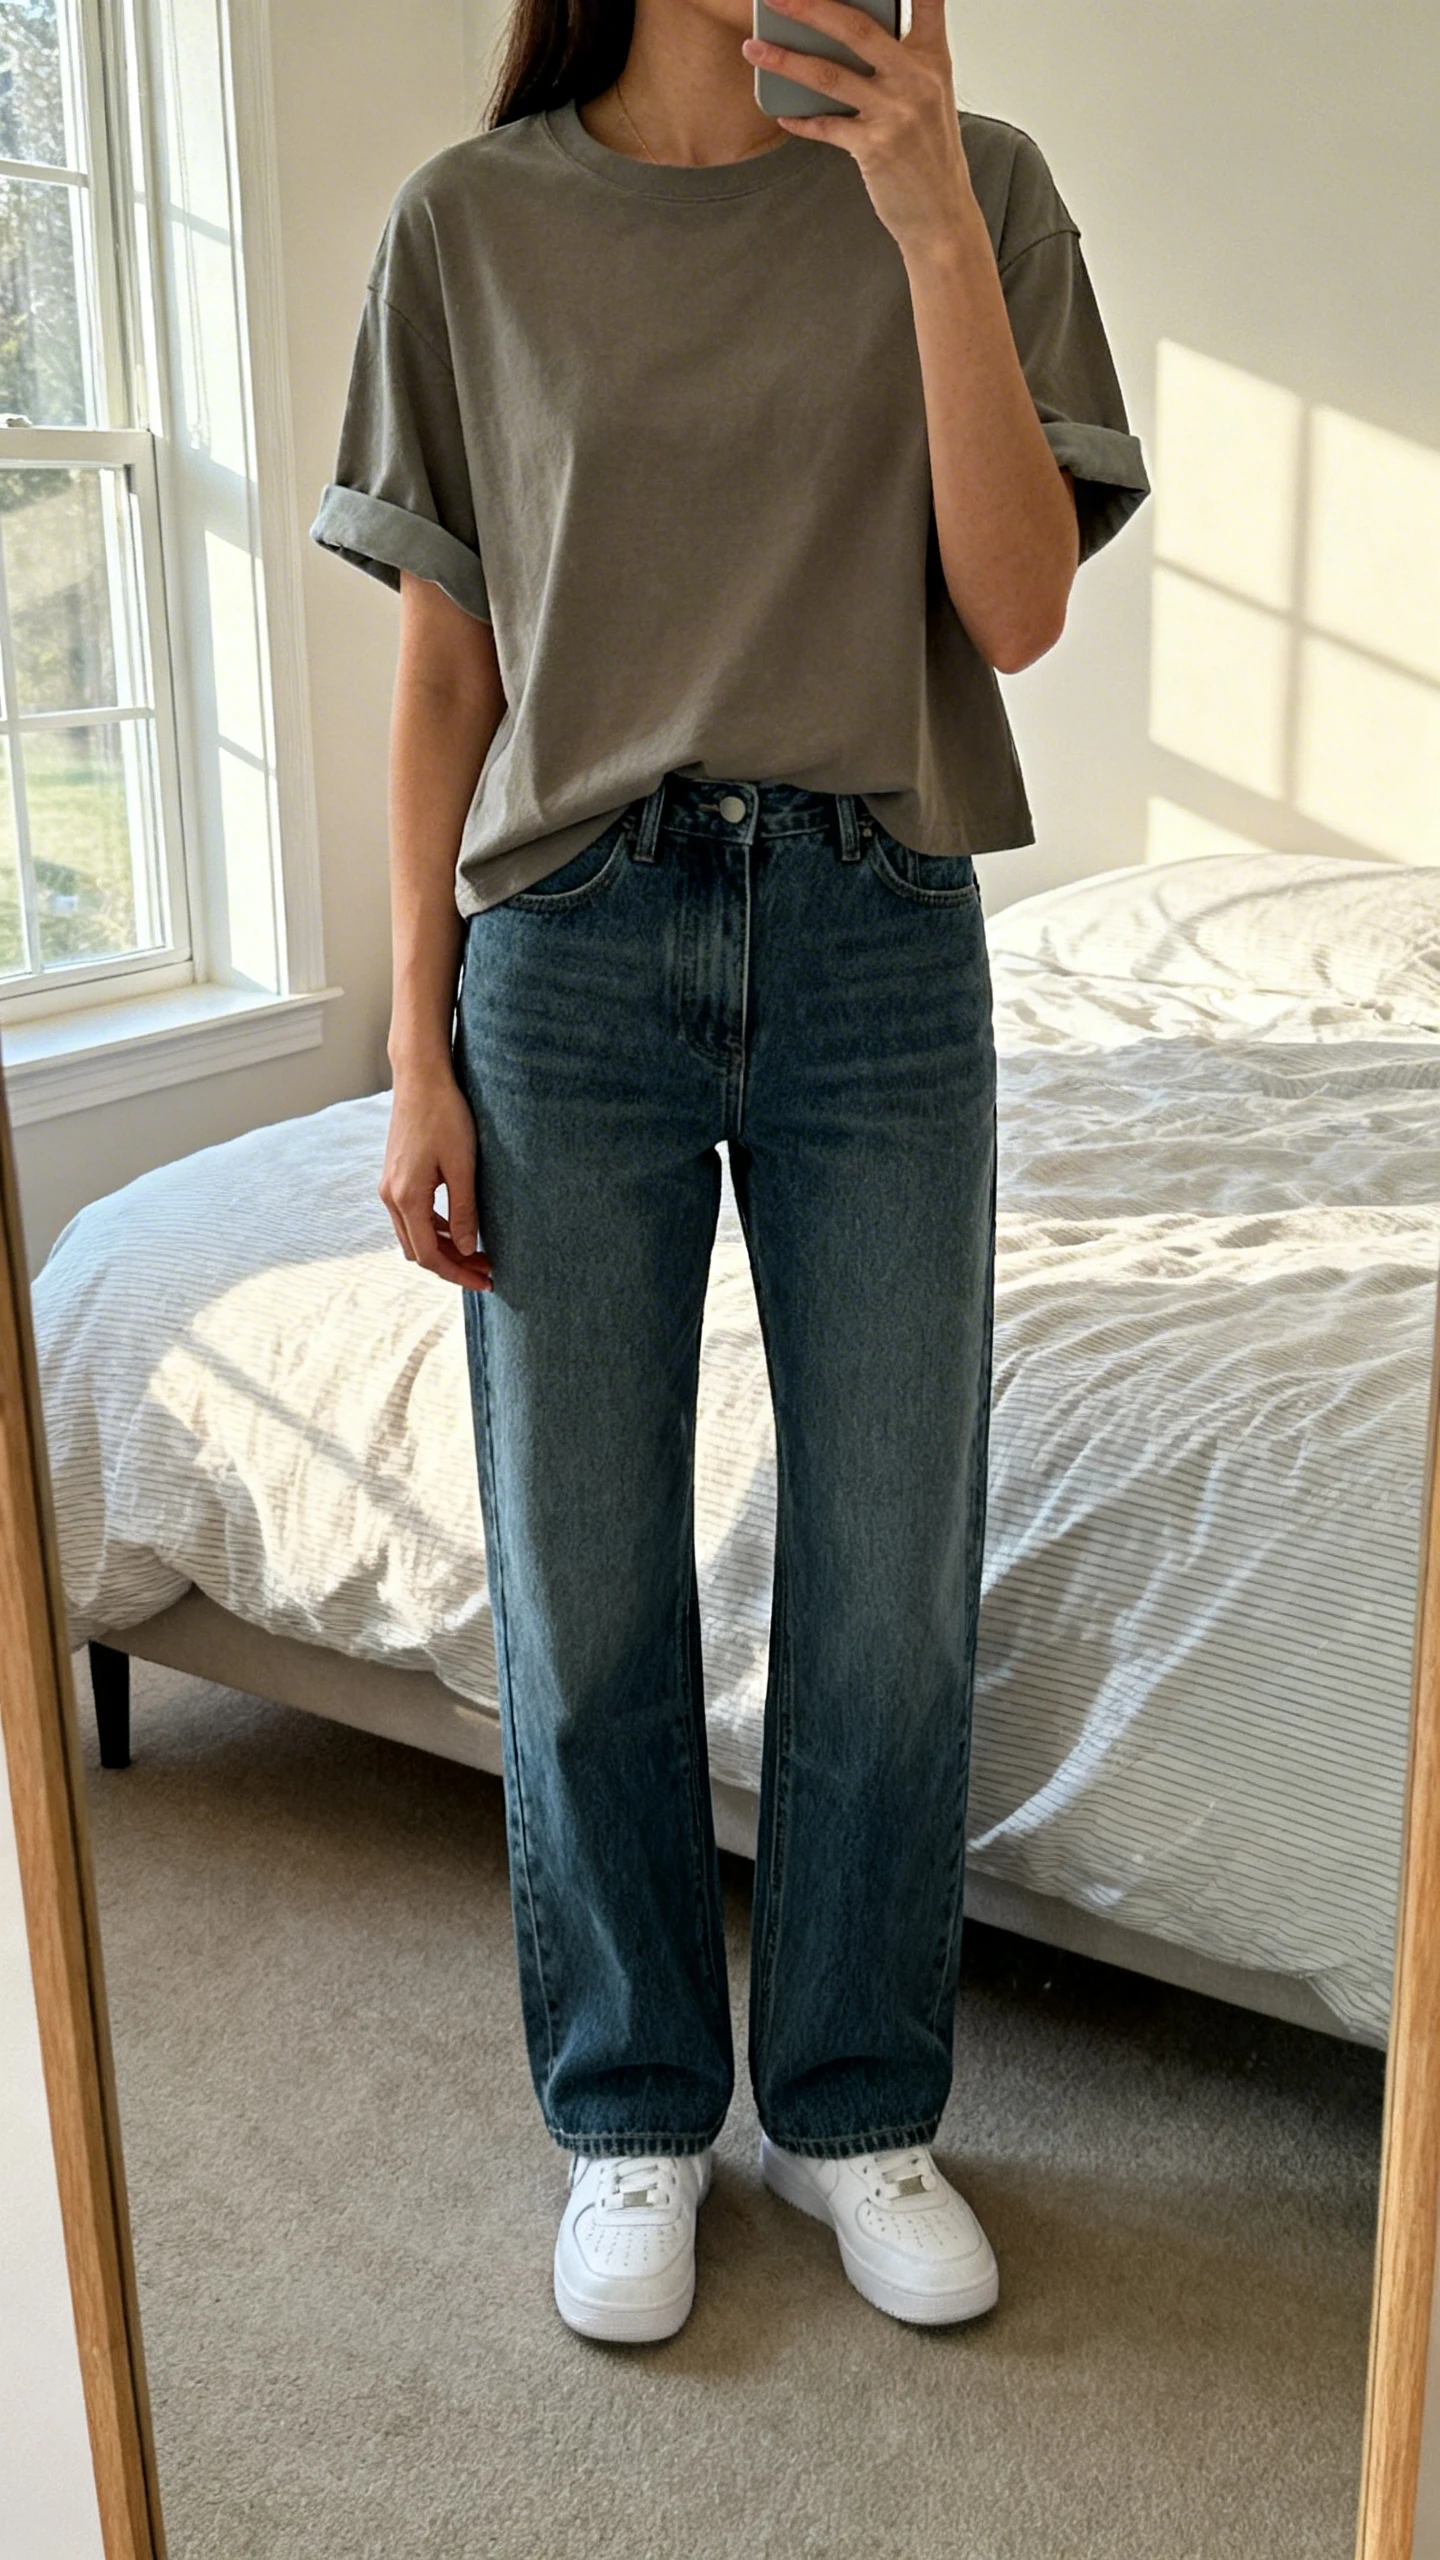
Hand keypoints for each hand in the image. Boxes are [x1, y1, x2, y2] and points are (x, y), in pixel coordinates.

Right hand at [379, 1067, 493, 1291]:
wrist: (421, 1079)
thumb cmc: (445, 1116)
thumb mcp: (463, 1166)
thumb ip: (464, 1211)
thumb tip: (468, 1250)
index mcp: (407, 1198)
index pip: (429, 1256)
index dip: (457, 1274)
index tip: (485, 1282)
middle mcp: (391, 1197)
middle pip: (419, 1251)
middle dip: (452, 1266)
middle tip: (488, 1270)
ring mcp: (390, 1187)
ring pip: (414, 1236)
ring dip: (444, 1248)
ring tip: (479, 1253)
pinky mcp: (395, 1178)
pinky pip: (412, 1217)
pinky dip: (434, 1230)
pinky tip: (460, 1228)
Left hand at [741, 0, 978, 257]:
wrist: (942, 216)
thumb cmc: (929, 153)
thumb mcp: (926, 97)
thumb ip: (895, 62)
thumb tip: (839, 39)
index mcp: (934, 58)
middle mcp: (917, 79)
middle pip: (856, 27)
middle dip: (810, 6)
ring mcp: (896, 114)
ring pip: (830, 75)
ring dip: (786, 59)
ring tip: (754, 48)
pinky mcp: (875, 149)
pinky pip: (825, 125)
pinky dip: (800, 119)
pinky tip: (781, 113)